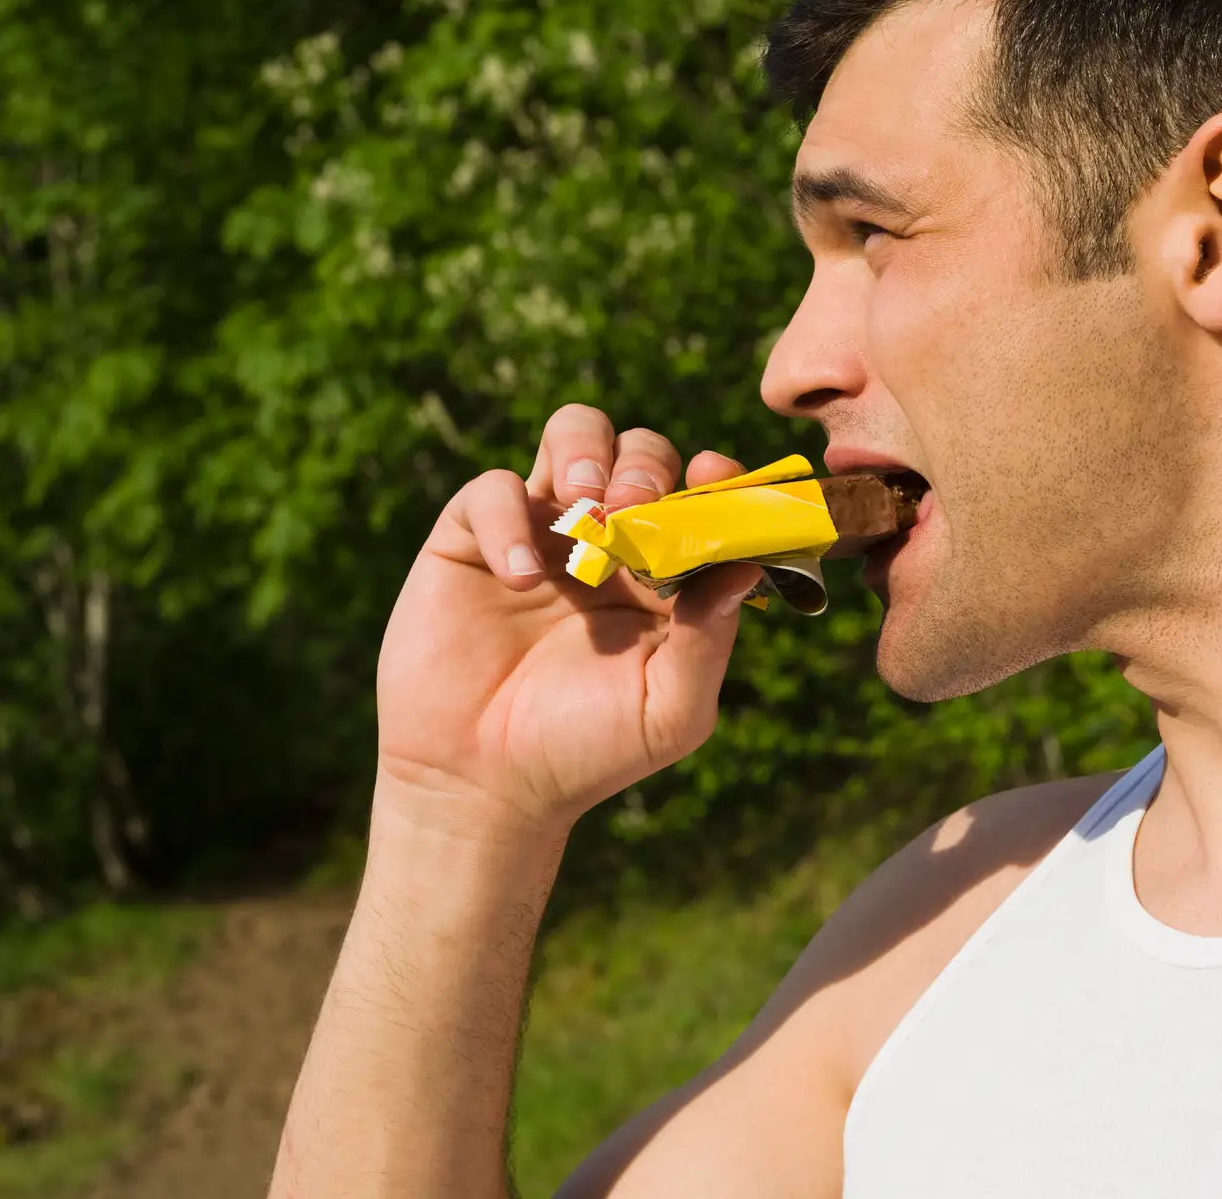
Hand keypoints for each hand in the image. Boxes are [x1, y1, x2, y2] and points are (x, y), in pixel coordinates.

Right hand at [373, 405, 763, 834]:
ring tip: (584, 500)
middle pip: (640, 452)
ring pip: (572, 436)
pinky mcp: (472, 539)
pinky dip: (508, 521)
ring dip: (585, 450)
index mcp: (665, 573)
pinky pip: (492, 490)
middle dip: (646, 466)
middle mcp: (608, 539)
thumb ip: (709, 639)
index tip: (715, 476)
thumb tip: (749, 565)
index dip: (715, 477)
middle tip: (635, 506)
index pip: (700, 497)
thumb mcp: (668, 709)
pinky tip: (521, 579)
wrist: (481, 784)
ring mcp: (542, 532)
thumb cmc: (586, 751)